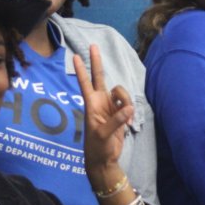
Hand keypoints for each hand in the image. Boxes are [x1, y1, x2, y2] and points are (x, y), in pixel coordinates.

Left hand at [75, 45, 133, 172]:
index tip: (75, 56)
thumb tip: (127, 108)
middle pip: (100, 77)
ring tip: (126, 118)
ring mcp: (110, 106)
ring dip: (126, 100)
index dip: (81, 70)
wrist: (104, 159)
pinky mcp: (120, 113)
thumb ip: (115, 120)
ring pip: (121, 91)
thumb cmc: (98, 148)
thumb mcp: (103, 135)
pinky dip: (130, 110)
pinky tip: (129, 122)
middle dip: (97, 62)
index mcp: (92, 105)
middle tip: (93, 45)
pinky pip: (127, 103)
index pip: (85, 83)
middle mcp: (100, 102)